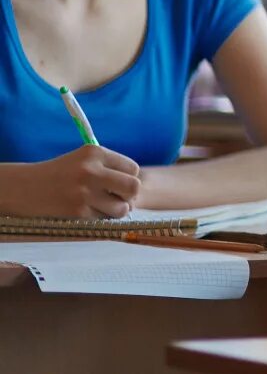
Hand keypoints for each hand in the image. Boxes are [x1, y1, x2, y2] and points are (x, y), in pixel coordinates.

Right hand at [6, 146, 142, 218]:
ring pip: (122, 208)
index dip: (128, 179)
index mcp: (95, 153)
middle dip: (129, 196)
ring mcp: (84, 193)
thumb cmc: (59, 174)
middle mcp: (91, 171)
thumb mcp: (83, 159)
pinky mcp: (77, 212)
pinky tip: (87, 213)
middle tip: (118, 199)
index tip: (118, 185)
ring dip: (116, 211)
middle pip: (133, 187)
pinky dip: (100, 219)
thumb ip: (109, 167)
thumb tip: (137, 189)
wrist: (24, 188)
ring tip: (102, 207)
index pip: (132, 169)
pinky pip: (103, 220)